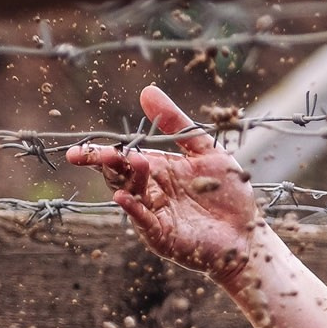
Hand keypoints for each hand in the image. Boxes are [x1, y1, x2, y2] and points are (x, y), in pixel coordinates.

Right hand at [66, 86, 262, 286]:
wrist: (249, 234)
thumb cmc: (228, 194)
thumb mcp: (205, 150)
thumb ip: (176, 123)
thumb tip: (146, 90)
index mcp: (157, 170)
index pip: (122, 158)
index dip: (98, 154)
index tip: (77, 151)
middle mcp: (151, 192)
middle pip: (120, 175)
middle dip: (108, 163)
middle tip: (99, 153)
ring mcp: (155, 215)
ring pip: (131, 194)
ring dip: (127, 178)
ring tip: (134, 161)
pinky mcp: (164, 237)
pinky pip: (144, 222)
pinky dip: (133, 210)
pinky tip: (124, 197)